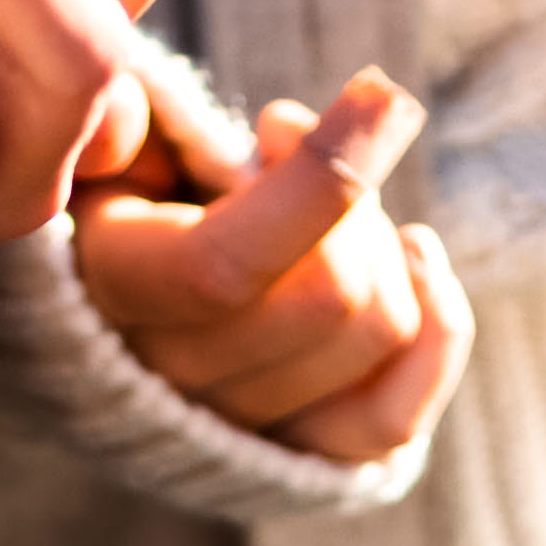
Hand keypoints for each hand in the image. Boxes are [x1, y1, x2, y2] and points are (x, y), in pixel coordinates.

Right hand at [73, 68, 471, 465]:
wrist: (124, 291)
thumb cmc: (131, 185)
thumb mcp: (106, 137)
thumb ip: (108, 120)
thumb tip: (128, 114)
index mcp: (118, 287)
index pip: (229, 262)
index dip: (320, 180)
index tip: (377, 95)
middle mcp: (176, 373)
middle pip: (331, 294)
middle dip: (355, 200)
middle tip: (317, 153)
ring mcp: (245, 421)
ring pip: (381, 333)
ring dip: (389, 247)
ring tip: (347, 207)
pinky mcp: (308, 450)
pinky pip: (399, 415)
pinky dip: (440, 326)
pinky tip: (419, 257)